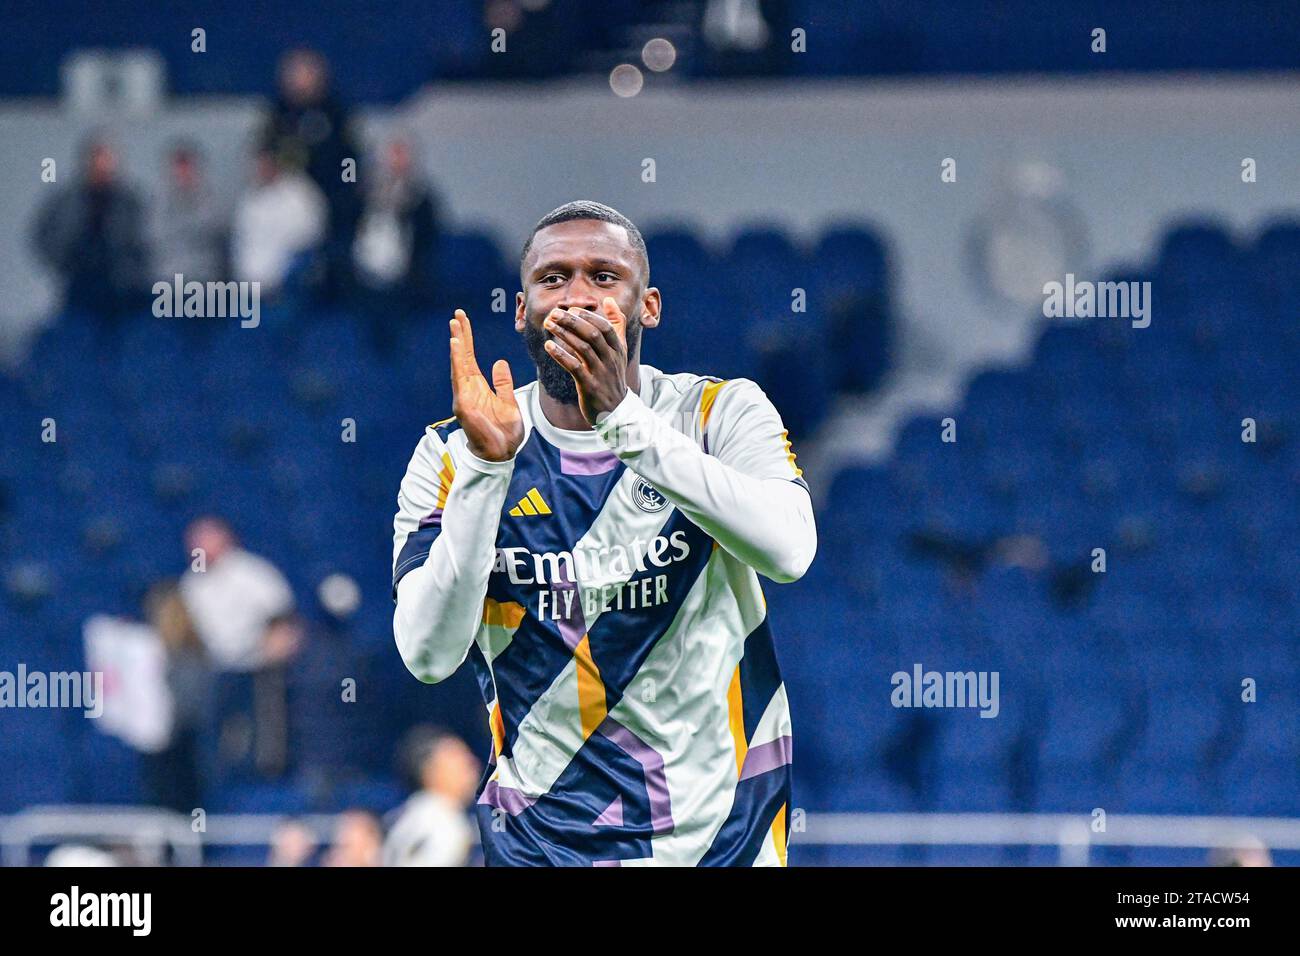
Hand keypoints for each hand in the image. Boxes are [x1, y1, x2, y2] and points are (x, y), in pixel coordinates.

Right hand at [450, 309, 523, 461]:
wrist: (501, 454)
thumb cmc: (504, 432)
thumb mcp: (509, 401)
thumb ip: (503, 383)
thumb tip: (499, 362)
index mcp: (478, 387)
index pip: (471, 358)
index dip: (467, 340)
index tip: (463, 321)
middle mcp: (468, 389)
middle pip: (462, 358)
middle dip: (460, 336)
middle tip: (457, 314)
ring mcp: (464, 397)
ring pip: (459, 365)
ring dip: (457, 345)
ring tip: (455, 326)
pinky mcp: (464, 405)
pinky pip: (460, 379)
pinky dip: (458, 362)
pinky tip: (456, 346)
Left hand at [543, 297, 629, 424]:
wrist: (616, 410)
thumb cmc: (613, 376)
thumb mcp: (619, 349)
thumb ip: (617, 324)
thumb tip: (609, 300)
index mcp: (618, 348)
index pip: (605, 327)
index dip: (588, 316)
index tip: (571, 308)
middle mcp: (611, 359)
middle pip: (592, 334)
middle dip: (572, 321)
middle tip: (554, 313)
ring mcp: (601, 373)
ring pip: (582, 348)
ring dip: (564, 334)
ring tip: (548, 324)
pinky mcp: (590, 386)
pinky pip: (574, 367)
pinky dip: (561, 355)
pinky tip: (548, 346)